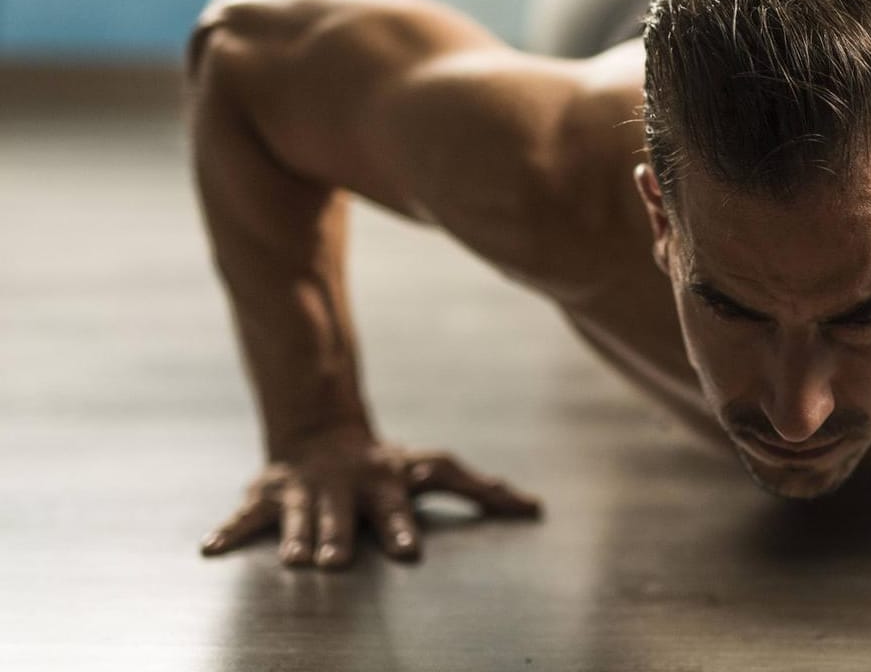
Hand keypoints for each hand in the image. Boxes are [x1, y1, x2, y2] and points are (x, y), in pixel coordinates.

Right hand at [200, 425, 541, 569]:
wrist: (324, 432)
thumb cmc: (389, 463)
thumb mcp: (435, 469)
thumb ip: (483, 491)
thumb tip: (536, 508)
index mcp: (384, 487)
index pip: (396, 510)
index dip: (401, 530)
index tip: (408, 551)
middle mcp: (343, 491)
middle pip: (342, 517)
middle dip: (337, 537)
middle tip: (334, 562)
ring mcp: (304, 493)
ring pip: (298, 518)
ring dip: (295, 537)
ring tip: (294, 560)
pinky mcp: (268, 496)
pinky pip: (244, 516)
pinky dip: (228, 531)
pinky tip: (211, 550)